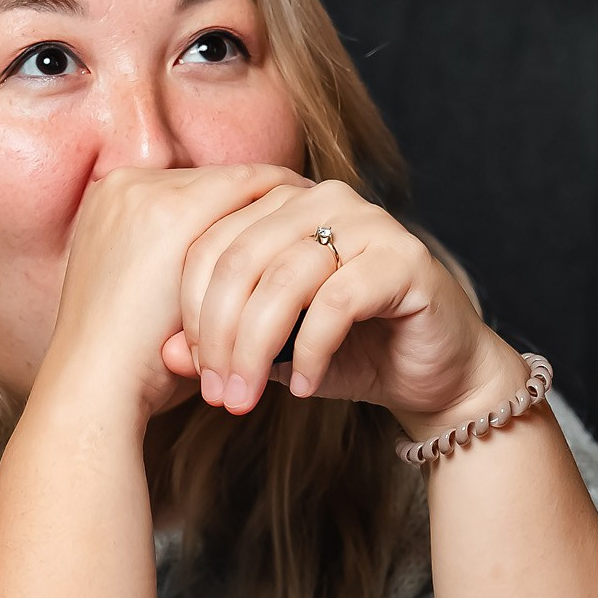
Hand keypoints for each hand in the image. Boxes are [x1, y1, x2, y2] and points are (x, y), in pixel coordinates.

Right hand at [40, 164, 297, 422]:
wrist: (94, 388)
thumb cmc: (130, 367)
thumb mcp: (154, 303)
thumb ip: (187, 274)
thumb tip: (237, 277)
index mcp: (109, 206)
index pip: (195, 191)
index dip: (240, 209)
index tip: (282, 228)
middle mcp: (122, 187)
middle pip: (216, 180)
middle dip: (263, 200)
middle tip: (314, 215)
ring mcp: (145, 192)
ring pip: (236, 179)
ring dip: (279, 201)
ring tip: (320, 224)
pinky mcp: (173, 211)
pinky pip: (248, 188)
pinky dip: (284, 205)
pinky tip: (314, 227)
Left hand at [163, 176, 520, 433]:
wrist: (433, 374)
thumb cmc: (347, 353)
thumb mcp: (269, 350)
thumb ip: (219, 342)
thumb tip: (163, 354)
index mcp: (279, 202)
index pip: (209, 241)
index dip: (187, 308)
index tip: (185, 369)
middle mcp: (320, 198)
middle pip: (239, 259)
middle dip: (218, 335)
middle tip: (215, 393)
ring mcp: (367, 221)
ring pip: (283, 280)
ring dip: (256, 350)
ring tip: (245, 399)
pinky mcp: (404, 258)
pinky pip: (336, 302)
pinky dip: (312, 351)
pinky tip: (305, 388)